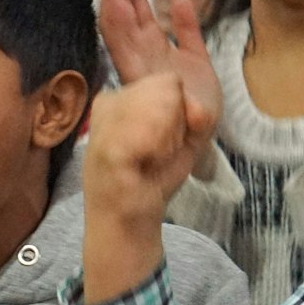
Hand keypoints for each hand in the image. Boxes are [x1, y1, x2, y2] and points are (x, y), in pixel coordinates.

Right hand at [81, 73, 214, 303]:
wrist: (127, 223)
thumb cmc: (152, 179)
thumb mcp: (182, 139)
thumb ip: (197, 117)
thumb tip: (199, 110)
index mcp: (122, 96)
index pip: (168, 81)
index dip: (180, 113)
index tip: (164, 141)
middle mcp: (108, 102)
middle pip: (167, 90)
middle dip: (175, 124)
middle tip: (156, 153)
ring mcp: (104, 122)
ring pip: (162, 107)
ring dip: (167, 140)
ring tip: (150, 159)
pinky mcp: (106, 145)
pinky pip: (151, 132)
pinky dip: (159, 151)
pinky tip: (145, 165)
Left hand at [99, 0, 221, 173]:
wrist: (192, 150)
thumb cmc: (184, 139)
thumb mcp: (193, 132)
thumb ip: (194, 119)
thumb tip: (198, 109)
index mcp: (139, 72)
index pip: (118, 33)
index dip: (114, 6)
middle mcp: (144, 60)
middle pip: (125, 16)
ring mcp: (161, 58)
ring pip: (143, 16)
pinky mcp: (186, 61)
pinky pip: (178, 31)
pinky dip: (177, 13)